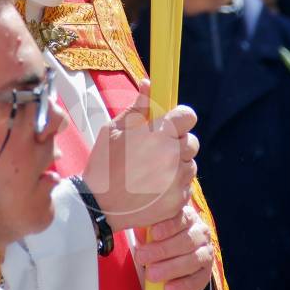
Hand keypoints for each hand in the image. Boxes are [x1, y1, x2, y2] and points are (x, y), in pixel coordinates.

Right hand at [83, 79, 199, 231]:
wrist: (98, 205)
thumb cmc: (104, 164)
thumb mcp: (114, 130)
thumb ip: (137, 107)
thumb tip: (149, 84)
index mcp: (159, 135)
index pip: (188, 116)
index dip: (179, 117)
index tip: (170, 122)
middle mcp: (173, 157)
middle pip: (191, 141)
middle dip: (177, 142)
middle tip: (156, 148)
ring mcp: (177, 181)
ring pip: (189, 164)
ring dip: (177, 163)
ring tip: (152, 169)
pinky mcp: (178, 201)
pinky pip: (185, 186)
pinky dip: (174, 185)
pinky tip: (153, 186)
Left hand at [134, 206, 215, 289]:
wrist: (180, 252)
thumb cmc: (164, 236)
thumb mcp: (157, 227)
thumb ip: (149, 227)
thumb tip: (136, 228)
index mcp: (189, 218)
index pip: (182, 218)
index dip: (168, 226)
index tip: (153, 233)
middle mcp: (201, 233)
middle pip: (186, 240)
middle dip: (163, 250)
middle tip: (142, 258)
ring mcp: (206, 253)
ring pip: (193, 260)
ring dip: (171, 268)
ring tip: (151, 274)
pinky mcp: (206, 273)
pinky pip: (198, 281)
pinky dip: (183, 286)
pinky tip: (168, 288)